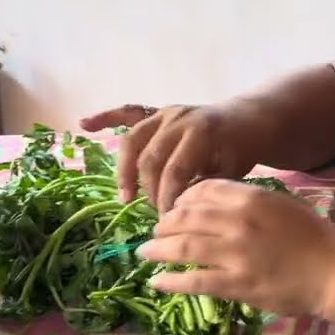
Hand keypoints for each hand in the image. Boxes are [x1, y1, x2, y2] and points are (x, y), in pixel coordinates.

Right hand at [80, 104, 263, 210]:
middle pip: (149, 160)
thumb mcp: (232, 173)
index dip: (167, 199)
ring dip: (125, 171)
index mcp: (200, 133)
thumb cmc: (241, 151)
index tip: (167, 222)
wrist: (249, 120)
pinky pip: (128, 112)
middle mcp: (178, 119)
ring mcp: (165, 113)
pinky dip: (106, 116)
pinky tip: (84, 124)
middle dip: (149, 192)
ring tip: (126, 197)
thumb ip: (204, 189)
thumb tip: (179, 212)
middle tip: (155, 217)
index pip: (174, 172)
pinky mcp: (157, 112)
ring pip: (133, 142)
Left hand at [137, 179, 334, 318]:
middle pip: (184, 217)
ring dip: (157, 249)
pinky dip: (170, 281)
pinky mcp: (235, 283)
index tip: (173, 208)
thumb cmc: (315, 237)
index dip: (181, 199)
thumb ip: (249, 202)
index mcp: (249, 197)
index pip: (201, 190)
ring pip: (181, 247)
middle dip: (163, 224)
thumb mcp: (282, 205)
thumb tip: (218, 205)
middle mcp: (236, 220)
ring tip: (144, 253)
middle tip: (154, 232)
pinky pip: (193, 281)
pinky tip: (157, 282)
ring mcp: (233, 253)